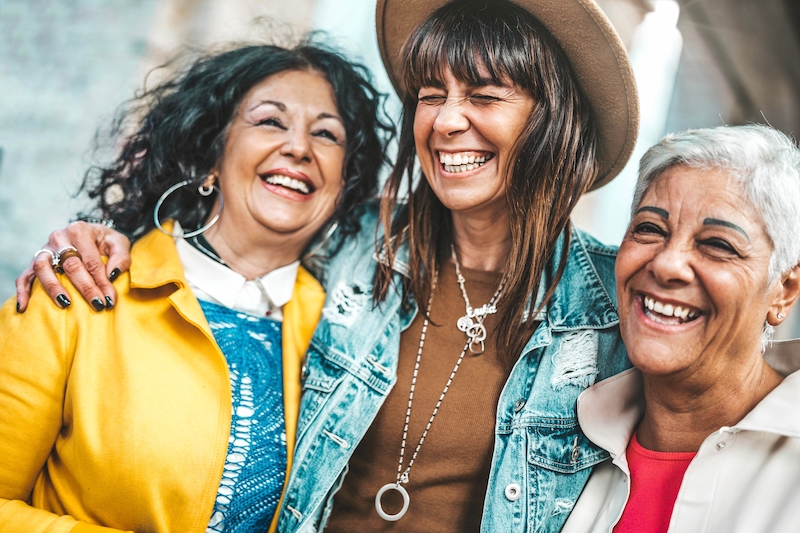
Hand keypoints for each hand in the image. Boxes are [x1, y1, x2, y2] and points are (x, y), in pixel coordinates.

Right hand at [15, 222, 131, 311]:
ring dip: (54, 287)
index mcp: (80, 230)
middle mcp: (59, 237)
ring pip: (43, 267)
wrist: (90, 235)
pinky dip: (23, 291)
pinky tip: (25, 307)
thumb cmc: (105, 241)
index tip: (110, 299)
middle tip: (97, 304)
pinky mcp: (35, 261)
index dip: (101, 282)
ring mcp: (45, 249)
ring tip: (66, 304)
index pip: (91, 261)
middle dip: (85, 288)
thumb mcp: (119, 243)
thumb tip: (112, 274)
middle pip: (70, 265)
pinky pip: (25, 275)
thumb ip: (121, 257)